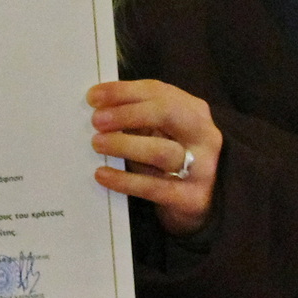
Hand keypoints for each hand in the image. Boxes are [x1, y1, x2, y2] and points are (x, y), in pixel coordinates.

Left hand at [89, 80, 222, 236]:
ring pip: (161, 151)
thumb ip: (138, 118)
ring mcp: (202, 168)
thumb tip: (100, 107)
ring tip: (98, 144)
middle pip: (166, 113)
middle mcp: (204, 136)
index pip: (158, 92)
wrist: (201, 206)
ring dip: (124, 145)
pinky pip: (153, 187)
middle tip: (97, 121)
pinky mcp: (191, 198)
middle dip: (127, 114)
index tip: (93, 96)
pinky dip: (124, 180)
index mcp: (194, 112)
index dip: (123, 91)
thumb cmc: (171, 161)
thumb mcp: (160, 133)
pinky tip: (102, 174)